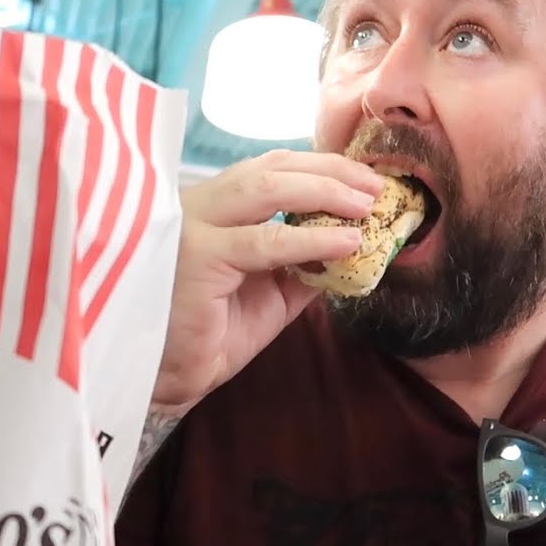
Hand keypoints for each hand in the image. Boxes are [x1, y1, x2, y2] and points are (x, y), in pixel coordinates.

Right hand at [151, 149, 382, 410]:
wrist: (170, 378)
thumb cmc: (215, 331)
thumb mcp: (274, 289)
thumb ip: (306, 260)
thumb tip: (356, 240)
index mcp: (214, 205)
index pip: (270, 167)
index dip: (320, 166)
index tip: (365, 177)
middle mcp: (199, 205)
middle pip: (271, 168)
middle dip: (330, 172)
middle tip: (375, 187)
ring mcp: (194, 227)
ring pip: (266, 190)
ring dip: (324, 193)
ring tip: (366, 207)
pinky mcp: (199, 258)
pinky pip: (265, 242)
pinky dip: (310, 240)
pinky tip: (345, 243)